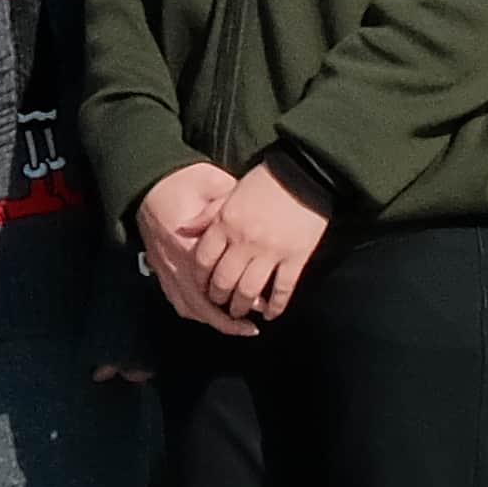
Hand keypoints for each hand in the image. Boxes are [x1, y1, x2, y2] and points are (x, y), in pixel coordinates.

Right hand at [133, 168, 254, 336]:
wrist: (148, 183)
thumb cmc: (182, 183)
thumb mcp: (212, 184)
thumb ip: (231, 205)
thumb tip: (255, 217)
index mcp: (191, 246)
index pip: (219, 281)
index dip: (241, 294)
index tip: (262, 302)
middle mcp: (176, 265)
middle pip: (202, 306)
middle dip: (228, 322)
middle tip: (251, 327)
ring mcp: (166, 271)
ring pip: (189, 308)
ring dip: (212, 321)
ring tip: (235, 327)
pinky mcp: (160, 270)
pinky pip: (177, 301)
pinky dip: (196, 313)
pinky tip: (211, 316)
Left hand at [190, 163, 326, 325]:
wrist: (305, 173)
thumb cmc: (266, 181)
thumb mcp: (230, 192)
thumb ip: (207, 214)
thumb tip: (183, 229)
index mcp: (226, 223)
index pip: (203, 260)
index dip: (199, 278)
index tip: (201, 285)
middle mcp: (244, 241)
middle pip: (224, 281)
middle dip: (218, 298)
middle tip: (220, 304)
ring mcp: (270, 252)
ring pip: (249, 291)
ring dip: (242, 306)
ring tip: (240, 312)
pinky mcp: (295, 258)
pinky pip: (282, 290)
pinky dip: (275, 306)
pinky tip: (270, 313)